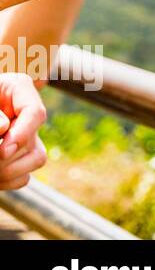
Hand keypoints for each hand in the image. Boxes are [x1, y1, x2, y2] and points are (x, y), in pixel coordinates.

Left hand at [0, 73, 46, 189]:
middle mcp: (26, 113)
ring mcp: (26, 135)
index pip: (35, 112)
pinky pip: (25, 176)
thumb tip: (3, 129)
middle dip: (7, 157)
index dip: (21, 134)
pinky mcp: (20, 155)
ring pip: (36, 159)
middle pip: (32, 141)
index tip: (2, 152)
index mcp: (18, 88)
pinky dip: (8, 181)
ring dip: (9, 171)